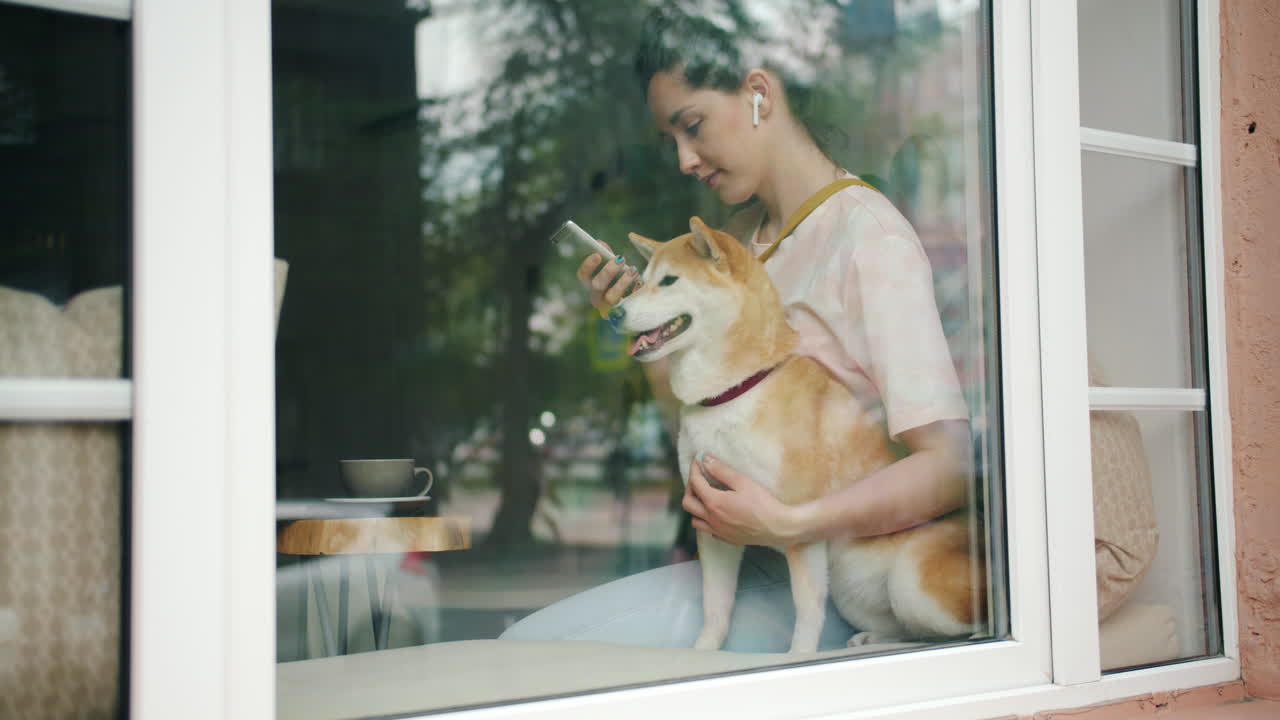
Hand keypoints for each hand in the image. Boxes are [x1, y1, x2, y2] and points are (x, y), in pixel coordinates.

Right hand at [576, 249, 638, 317]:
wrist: (632, 308)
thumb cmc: (620, 283)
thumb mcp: (613, 270)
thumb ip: (607, 257)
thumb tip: (600, 243)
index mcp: (591, 285)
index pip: (583, 275)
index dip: (588, 265)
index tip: (597, 254)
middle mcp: (596, 298)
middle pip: (597, 285)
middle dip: (608, 271)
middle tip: (621, 259)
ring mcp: (608, 309)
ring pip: (611, 297)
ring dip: (622, 282)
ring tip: (633, 270)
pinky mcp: (621, 315)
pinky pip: (626, 304)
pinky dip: (634, 292)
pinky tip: (640, 283)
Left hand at [682, 453, 803, 545]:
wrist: (778, 527)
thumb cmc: (763, 503)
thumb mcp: (743, 481)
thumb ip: (721, 470)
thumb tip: (705, 460)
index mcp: (714, 503)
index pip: (695, 483)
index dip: (694, 469)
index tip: (698, 461)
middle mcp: (711, 519)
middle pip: (688, 503)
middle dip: (689, 488)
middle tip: (699, 479)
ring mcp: (718, 531)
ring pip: (694, 520)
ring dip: (695, 507)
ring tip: (705, 497)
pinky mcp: (726, 539)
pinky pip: (708, 530)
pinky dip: (706, 520)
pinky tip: (717, 513)